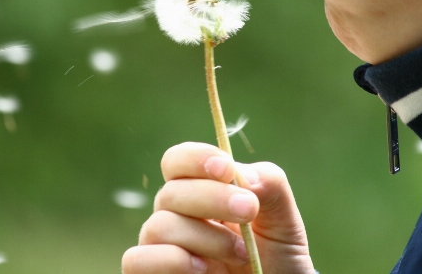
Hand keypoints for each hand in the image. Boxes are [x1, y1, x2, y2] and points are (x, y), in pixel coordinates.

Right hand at [122, 142, 315, 273]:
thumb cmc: (274, 256)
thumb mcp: (283, 218)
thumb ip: (270, 185)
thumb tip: (241, 173)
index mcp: (199, 191)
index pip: (177, 161)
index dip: (196, 158)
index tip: (227, 170)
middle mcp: (175, 216)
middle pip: (170, 192)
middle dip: (212, 198)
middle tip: (248, 211)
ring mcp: (161, 247)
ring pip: (159, 226)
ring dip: (205, 237)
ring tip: (240, 254)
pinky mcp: (152, 273)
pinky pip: (137, 259)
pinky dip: (171, 261)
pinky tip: (204, 270)